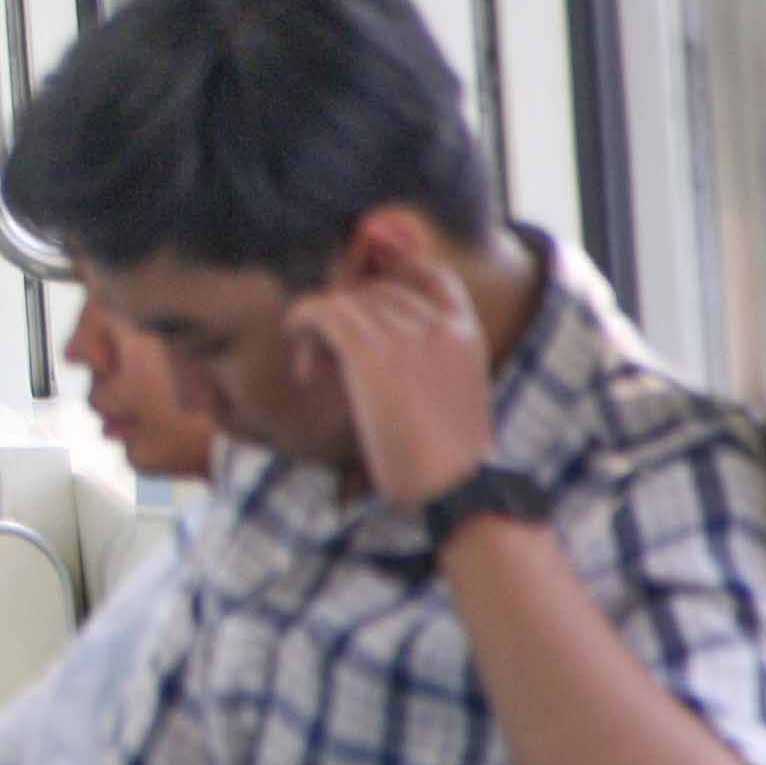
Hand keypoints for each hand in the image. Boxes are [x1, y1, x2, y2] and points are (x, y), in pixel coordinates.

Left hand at [282, 208, 497, 508]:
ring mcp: (409, 338)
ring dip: (322, 328)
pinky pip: (323, 311)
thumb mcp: (446, 396)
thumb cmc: (442, 458)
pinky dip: (302, 322)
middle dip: (348, 315)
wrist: (451, 490)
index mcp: (466, 334)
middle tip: (329, 357)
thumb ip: (421, 360)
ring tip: (316, 371)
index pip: (429, 274)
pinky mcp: (374, 355)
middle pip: (375, 289)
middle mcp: (440, 327)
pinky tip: (299, 352)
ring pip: (346, 300)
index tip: (359, 300)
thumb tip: (368, 340)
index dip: (389, 275)